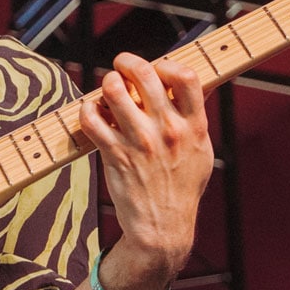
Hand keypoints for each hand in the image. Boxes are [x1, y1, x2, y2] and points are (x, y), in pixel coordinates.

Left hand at [79, 53, 213, 289]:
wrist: (164, 226)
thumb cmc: (183, 186)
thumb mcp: (202, 150)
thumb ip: (195, 117)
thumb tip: (192, 84)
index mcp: (193, 126)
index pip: (186, 77)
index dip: (168, 64)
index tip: (159, 68)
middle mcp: (166, 131)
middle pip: (145, 75)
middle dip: (128, 62)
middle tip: (122, 65)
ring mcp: (139, 142)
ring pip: (113, 91)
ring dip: (107, 83)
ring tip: (108, 89)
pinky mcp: (114, 155)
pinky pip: (92, 120)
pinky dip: (88, 110)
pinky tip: (93, 112)